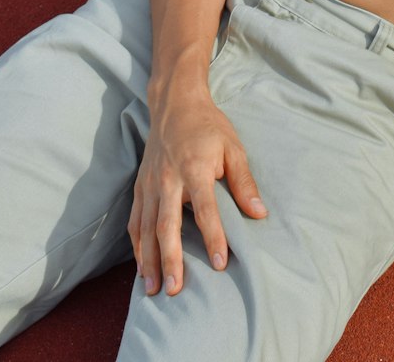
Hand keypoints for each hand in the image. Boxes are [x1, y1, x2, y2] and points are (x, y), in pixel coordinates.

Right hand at [128, 92, 266, 296]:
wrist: (175, 104)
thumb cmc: (208, 127)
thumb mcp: (233, 148)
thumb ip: (244, 182)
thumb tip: (259, 213)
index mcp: (195, 168)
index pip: (205, 209)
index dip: (213, 237)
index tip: (220, 263)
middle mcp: (168, 179)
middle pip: (167, 225)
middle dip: (170, 259)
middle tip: (175, 289)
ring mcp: (150, 183)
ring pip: (145, 228)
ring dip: (148, 260)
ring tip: (153, 288)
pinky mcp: (139, 186)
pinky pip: (134, 220)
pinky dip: (136, 246)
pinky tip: (142, 265)